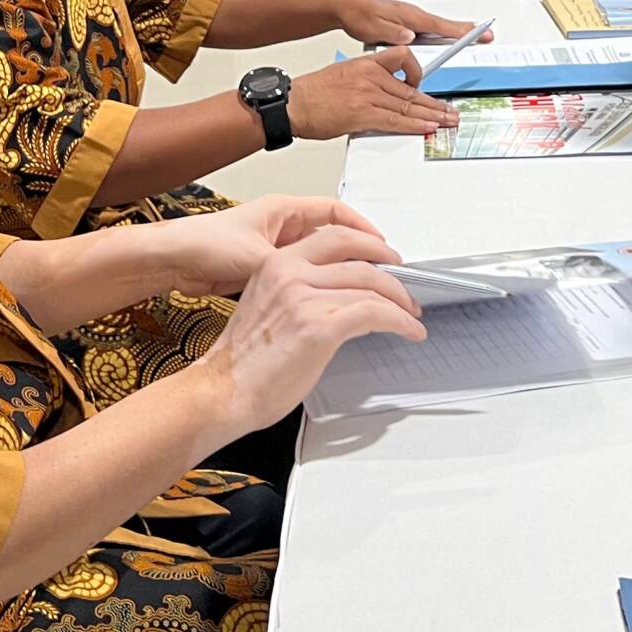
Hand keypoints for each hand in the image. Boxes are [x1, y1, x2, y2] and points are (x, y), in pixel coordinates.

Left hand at [157, 195, 388, 297]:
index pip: (338, 213)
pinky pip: (304, 273)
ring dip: (341, 269)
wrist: (171, 261)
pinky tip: (330, 300)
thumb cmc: (204, 246)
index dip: (365, 230)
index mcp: (284, 210)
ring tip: (363, 288)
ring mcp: (274, 247)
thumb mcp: (257, 258)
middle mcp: (282, 225)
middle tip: (384, 271)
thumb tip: (324, 285)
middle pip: (333, 234)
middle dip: (360, 251)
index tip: (385, 249)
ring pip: (320, 256)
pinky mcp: (265, 268)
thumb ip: (293, 269)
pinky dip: (320, 284)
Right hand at [194, 226, 425, 436]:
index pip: (333, 238)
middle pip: (358, 257)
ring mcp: (304, 298)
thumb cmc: (242, 363)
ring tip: (410, 315)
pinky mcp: (320, 326)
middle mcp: (289, 272)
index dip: (368, 245)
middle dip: (391, 270)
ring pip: (371, 286)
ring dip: (400, 301)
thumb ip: (299, 293)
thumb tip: (338, 298)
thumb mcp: (268, 307)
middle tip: (405, 286)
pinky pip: (374, 313)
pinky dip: (399, 321)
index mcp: (276, 264)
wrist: (222, 392)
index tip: (385, 259)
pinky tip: (408, 330)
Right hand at [288, 51, 456, 139]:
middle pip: (411, 89)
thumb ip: (367, 81)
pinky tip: (427, 128)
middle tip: (450, 110)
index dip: (419, 73)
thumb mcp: (343, 73)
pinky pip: (396, 120)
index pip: (403, 58)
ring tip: (447, 121)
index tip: (427, 84)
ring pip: (408, 106)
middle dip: (435, 103)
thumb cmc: (312, 93)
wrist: (291, 104)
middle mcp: (370, 76)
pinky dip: (414, 126)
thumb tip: (386, 97)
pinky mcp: (363, 114)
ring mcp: (368, 95)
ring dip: (432, 116)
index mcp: (366, 63)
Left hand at [335, 0, 484, 49]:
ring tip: (472, 35)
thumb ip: (394, 34)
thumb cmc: (359, 15)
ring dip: (455, 31)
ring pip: (438, 27)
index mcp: (410, 16)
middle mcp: (413, 15)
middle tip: (487, 35)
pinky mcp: (404, 22)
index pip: (442, 26)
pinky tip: (442, 37)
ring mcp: (409, 18)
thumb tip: (410, 38)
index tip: (480, 34)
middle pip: (446, 26)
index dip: (462, 32)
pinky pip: (428, 29)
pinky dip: (440, 32)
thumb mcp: (375, 28)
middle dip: (467, 30)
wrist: (346, 7)